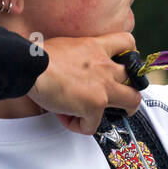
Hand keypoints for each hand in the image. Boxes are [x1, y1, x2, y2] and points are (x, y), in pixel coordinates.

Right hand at [28, 33, 142, 133]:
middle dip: (132, 91)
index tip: (122, 64)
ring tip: (101, 114)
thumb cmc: (39, 56)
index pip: (127, 43)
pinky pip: (93, 125)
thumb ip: (79, 54)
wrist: (30, 66)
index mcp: (97, 47)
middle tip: (120, 99)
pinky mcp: (94, 106)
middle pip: (136, 79)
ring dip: (121, 111)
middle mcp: (105, 67)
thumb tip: (72, 67)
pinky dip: (80, 126)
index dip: (130, 54)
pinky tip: (66, 118)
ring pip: (132, 102)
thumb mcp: (66, 44)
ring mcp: (103, 87)